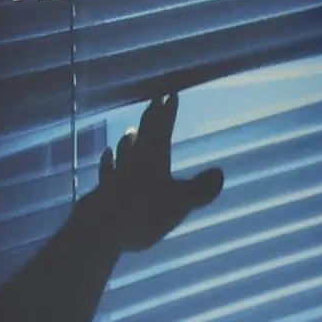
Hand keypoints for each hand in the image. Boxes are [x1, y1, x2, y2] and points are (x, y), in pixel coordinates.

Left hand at [87, 93, 224, 251]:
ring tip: (131, 130)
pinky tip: (106, 154)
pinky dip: (109, 161)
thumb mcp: (181, 202)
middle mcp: (134, 158)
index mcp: (155, 156)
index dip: (168, 111)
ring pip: (124, 149)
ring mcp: (116, 172)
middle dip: (151, 117)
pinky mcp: (103, 188)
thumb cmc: (145, 211)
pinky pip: (108, 169)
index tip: (171, 94)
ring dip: (129, 139)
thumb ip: (200, 189)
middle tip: (153, 101)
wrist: (102, 227)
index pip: (163, 127)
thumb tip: (219, 173)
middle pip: (144, 133)